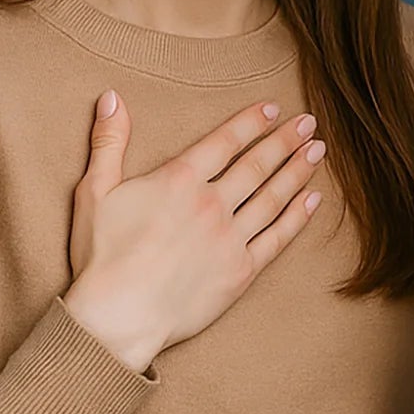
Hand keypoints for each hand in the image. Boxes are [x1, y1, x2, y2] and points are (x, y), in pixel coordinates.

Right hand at [64, 90, 324, 370]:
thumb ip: (108, 142)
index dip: (251, 122)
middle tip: (309, 123)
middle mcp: (211, 204)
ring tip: (318, 151)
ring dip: (298, 171)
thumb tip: (112, 96)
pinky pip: (277, 238)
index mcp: (179, 181)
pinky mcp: (241, 271)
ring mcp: (230, 238)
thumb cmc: (101, 257)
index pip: (224, 142)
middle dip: (285, 140)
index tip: (273, 108)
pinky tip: (312, 199)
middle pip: (257, 164)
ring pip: (273, 197)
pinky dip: (298, 217)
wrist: (117, 317)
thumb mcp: (95, 192)